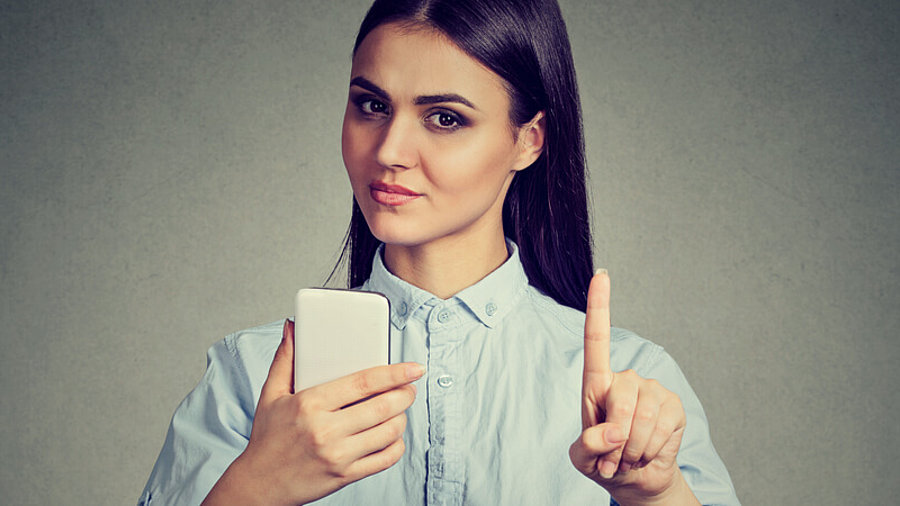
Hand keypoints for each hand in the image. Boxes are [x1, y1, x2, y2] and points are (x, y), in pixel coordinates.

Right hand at [203, 320, 423, 505]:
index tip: (413, 368)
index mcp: (309, 404)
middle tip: (409, 387)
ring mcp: (337, 455)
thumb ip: (286, 360)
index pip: (362, 383)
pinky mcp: (345, 476)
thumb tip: (292, 328)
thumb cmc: (268, 439)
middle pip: (381, 407)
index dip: (394, 373)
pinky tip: (392, 436)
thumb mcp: (271, 395)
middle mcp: (325, 430)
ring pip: (387, 432)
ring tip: (399, 409)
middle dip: (404, 394)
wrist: (259, 484)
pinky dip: (396, 446)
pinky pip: (384, 459)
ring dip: (402, 418)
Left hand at [568, 271, 697, 504]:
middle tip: (612, 458)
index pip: (596, 341)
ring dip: (632, 449)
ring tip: (628, 456)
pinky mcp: (674, 406)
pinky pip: (662, 428)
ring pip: (641, 418)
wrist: (635, 479)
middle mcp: (626, 380)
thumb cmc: (602, 461)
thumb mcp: (582, 459)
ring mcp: (652, 391)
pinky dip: (651, 449)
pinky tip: (647, 452)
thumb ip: (587, 445)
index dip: (599, 306)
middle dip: (615, 437)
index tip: (602, 275)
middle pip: (620, 399)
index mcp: (597, 384)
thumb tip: (613, 430)